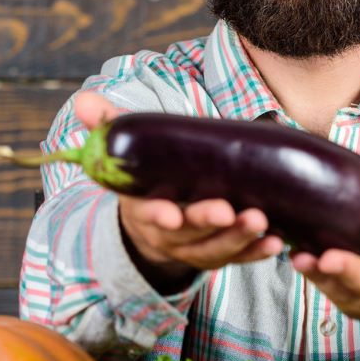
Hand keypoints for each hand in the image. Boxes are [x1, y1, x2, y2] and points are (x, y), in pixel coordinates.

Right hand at [73, 93, 283, 284]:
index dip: (158, 215)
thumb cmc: (149, 175)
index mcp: (142, 206)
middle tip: (231, 212)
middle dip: (208, 224)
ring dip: (239, 239)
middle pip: (187, 234)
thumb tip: (83, 101)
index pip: (147, 213)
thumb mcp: (129, 152)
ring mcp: (193, 248)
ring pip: (214, 250)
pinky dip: (256, 253)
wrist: (158, 217)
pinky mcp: (218, 254)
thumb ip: (110, 127)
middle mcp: (166, 233)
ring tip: (262, 222)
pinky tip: (276, 243)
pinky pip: (237, 258)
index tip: (171, 215)